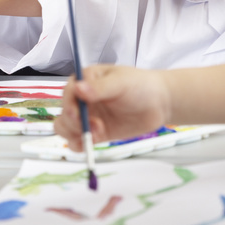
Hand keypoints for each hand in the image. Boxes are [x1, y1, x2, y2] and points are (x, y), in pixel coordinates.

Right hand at [54, 64, 172, 149]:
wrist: (160, 104)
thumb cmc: (141, 85)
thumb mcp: (120, 83)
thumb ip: (99, 87)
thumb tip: (78, 88)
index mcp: (87, 80)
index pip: (69, 92)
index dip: (70, 104)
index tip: (78, 114)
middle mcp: (84, 98)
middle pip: (65, 112)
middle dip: (74, 122)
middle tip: (94, 126)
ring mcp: (89, 116)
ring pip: (66, 127)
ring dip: (74, 134)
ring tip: (97, 134)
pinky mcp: (96, 132)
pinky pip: (77, 140)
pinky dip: (79, 144)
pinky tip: (90, 143)